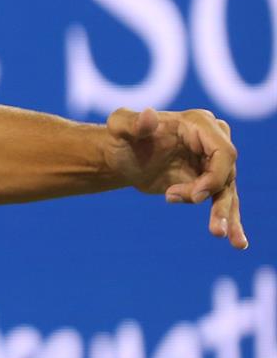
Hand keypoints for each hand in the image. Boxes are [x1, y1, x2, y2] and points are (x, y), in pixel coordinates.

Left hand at [106, 107, 247, 248]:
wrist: (121, 157)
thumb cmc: (121, 139)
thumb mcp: (119, 128)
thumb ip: (129, 121)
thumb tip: (149, 115)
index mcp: (199, 124)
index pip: (223, 152)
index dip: (214, 176)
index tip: (193, 196)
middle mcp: (212, 141)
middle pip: (227, 173)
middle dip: (213, 198)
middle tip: (201, 221)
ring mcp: (213, 162)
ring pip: (227, 190)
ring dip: (227, 215)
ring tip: (224, 237)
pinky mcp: (209, 182)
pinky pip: (223, 201)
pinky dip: (230, 221)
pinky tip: (238, 242)